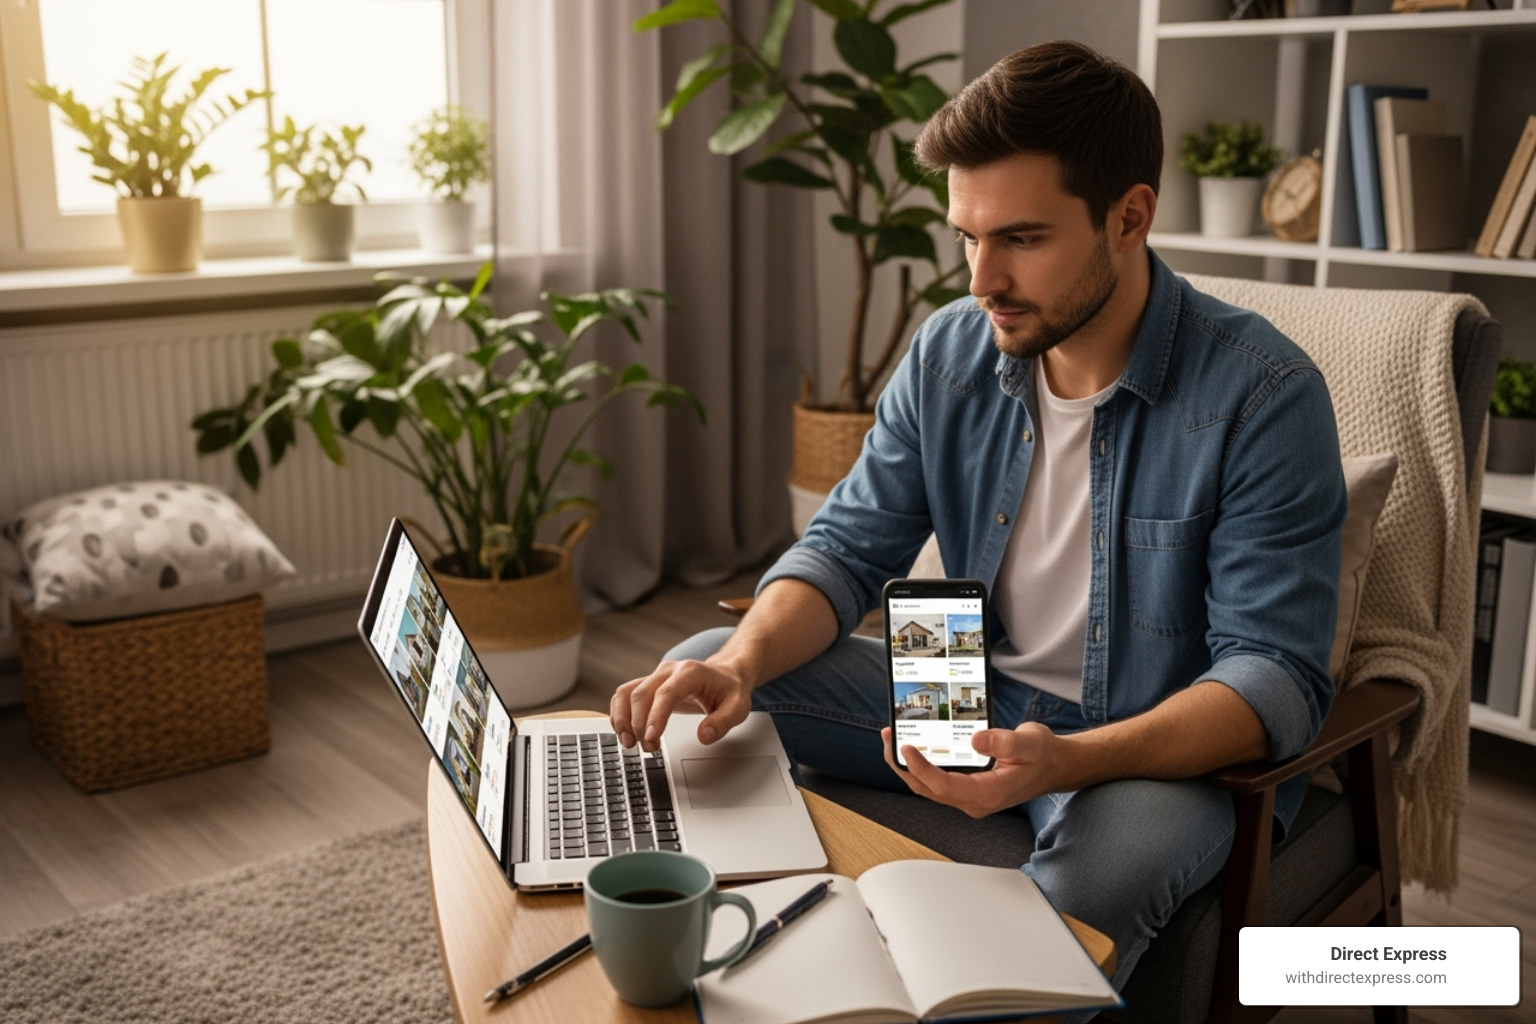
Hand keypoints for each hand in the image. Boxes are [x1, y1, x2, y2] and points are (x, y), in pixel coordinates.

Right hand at [610, 659, 752, 750]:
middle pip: (641, 694)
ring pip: (626, 693)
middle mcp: (669, 671)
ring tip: (629, 743)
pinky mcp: (648, 684)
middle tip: (648, 749)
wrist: (725, 675)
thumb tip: (704, 736)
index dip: (654, 717)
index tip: (650, 738)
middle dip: (638, 725)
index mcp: (690, 673)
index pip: (665, 694)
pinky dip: (619, 713)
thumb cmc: (729, 690)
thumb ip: (722, 722)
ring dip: (622, 719)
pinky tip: (624, 732)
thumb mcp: (738, 707)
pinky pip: (624, 695)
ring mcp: (656, 676)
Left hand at [881, 723, 1061, 817]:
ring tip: (893, 738)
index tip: (907, 747)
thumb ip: (1004, 742)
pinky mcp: (967, 788)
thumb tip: (975, 739)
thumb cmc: (1044, 756)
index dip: (921, 768)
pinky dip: (921, 764)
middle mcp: (975, 800)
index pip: (944, 786)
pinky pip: (937, 780)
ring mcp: (970, 796)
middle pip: (928, 789)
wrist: (1056, 766)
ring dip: (908, 765)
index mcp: (988, 793)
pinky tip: (914, 745)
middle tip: (890, 737)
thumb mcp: (1029, 743)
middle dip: (904, 765)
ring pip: (928, 787)